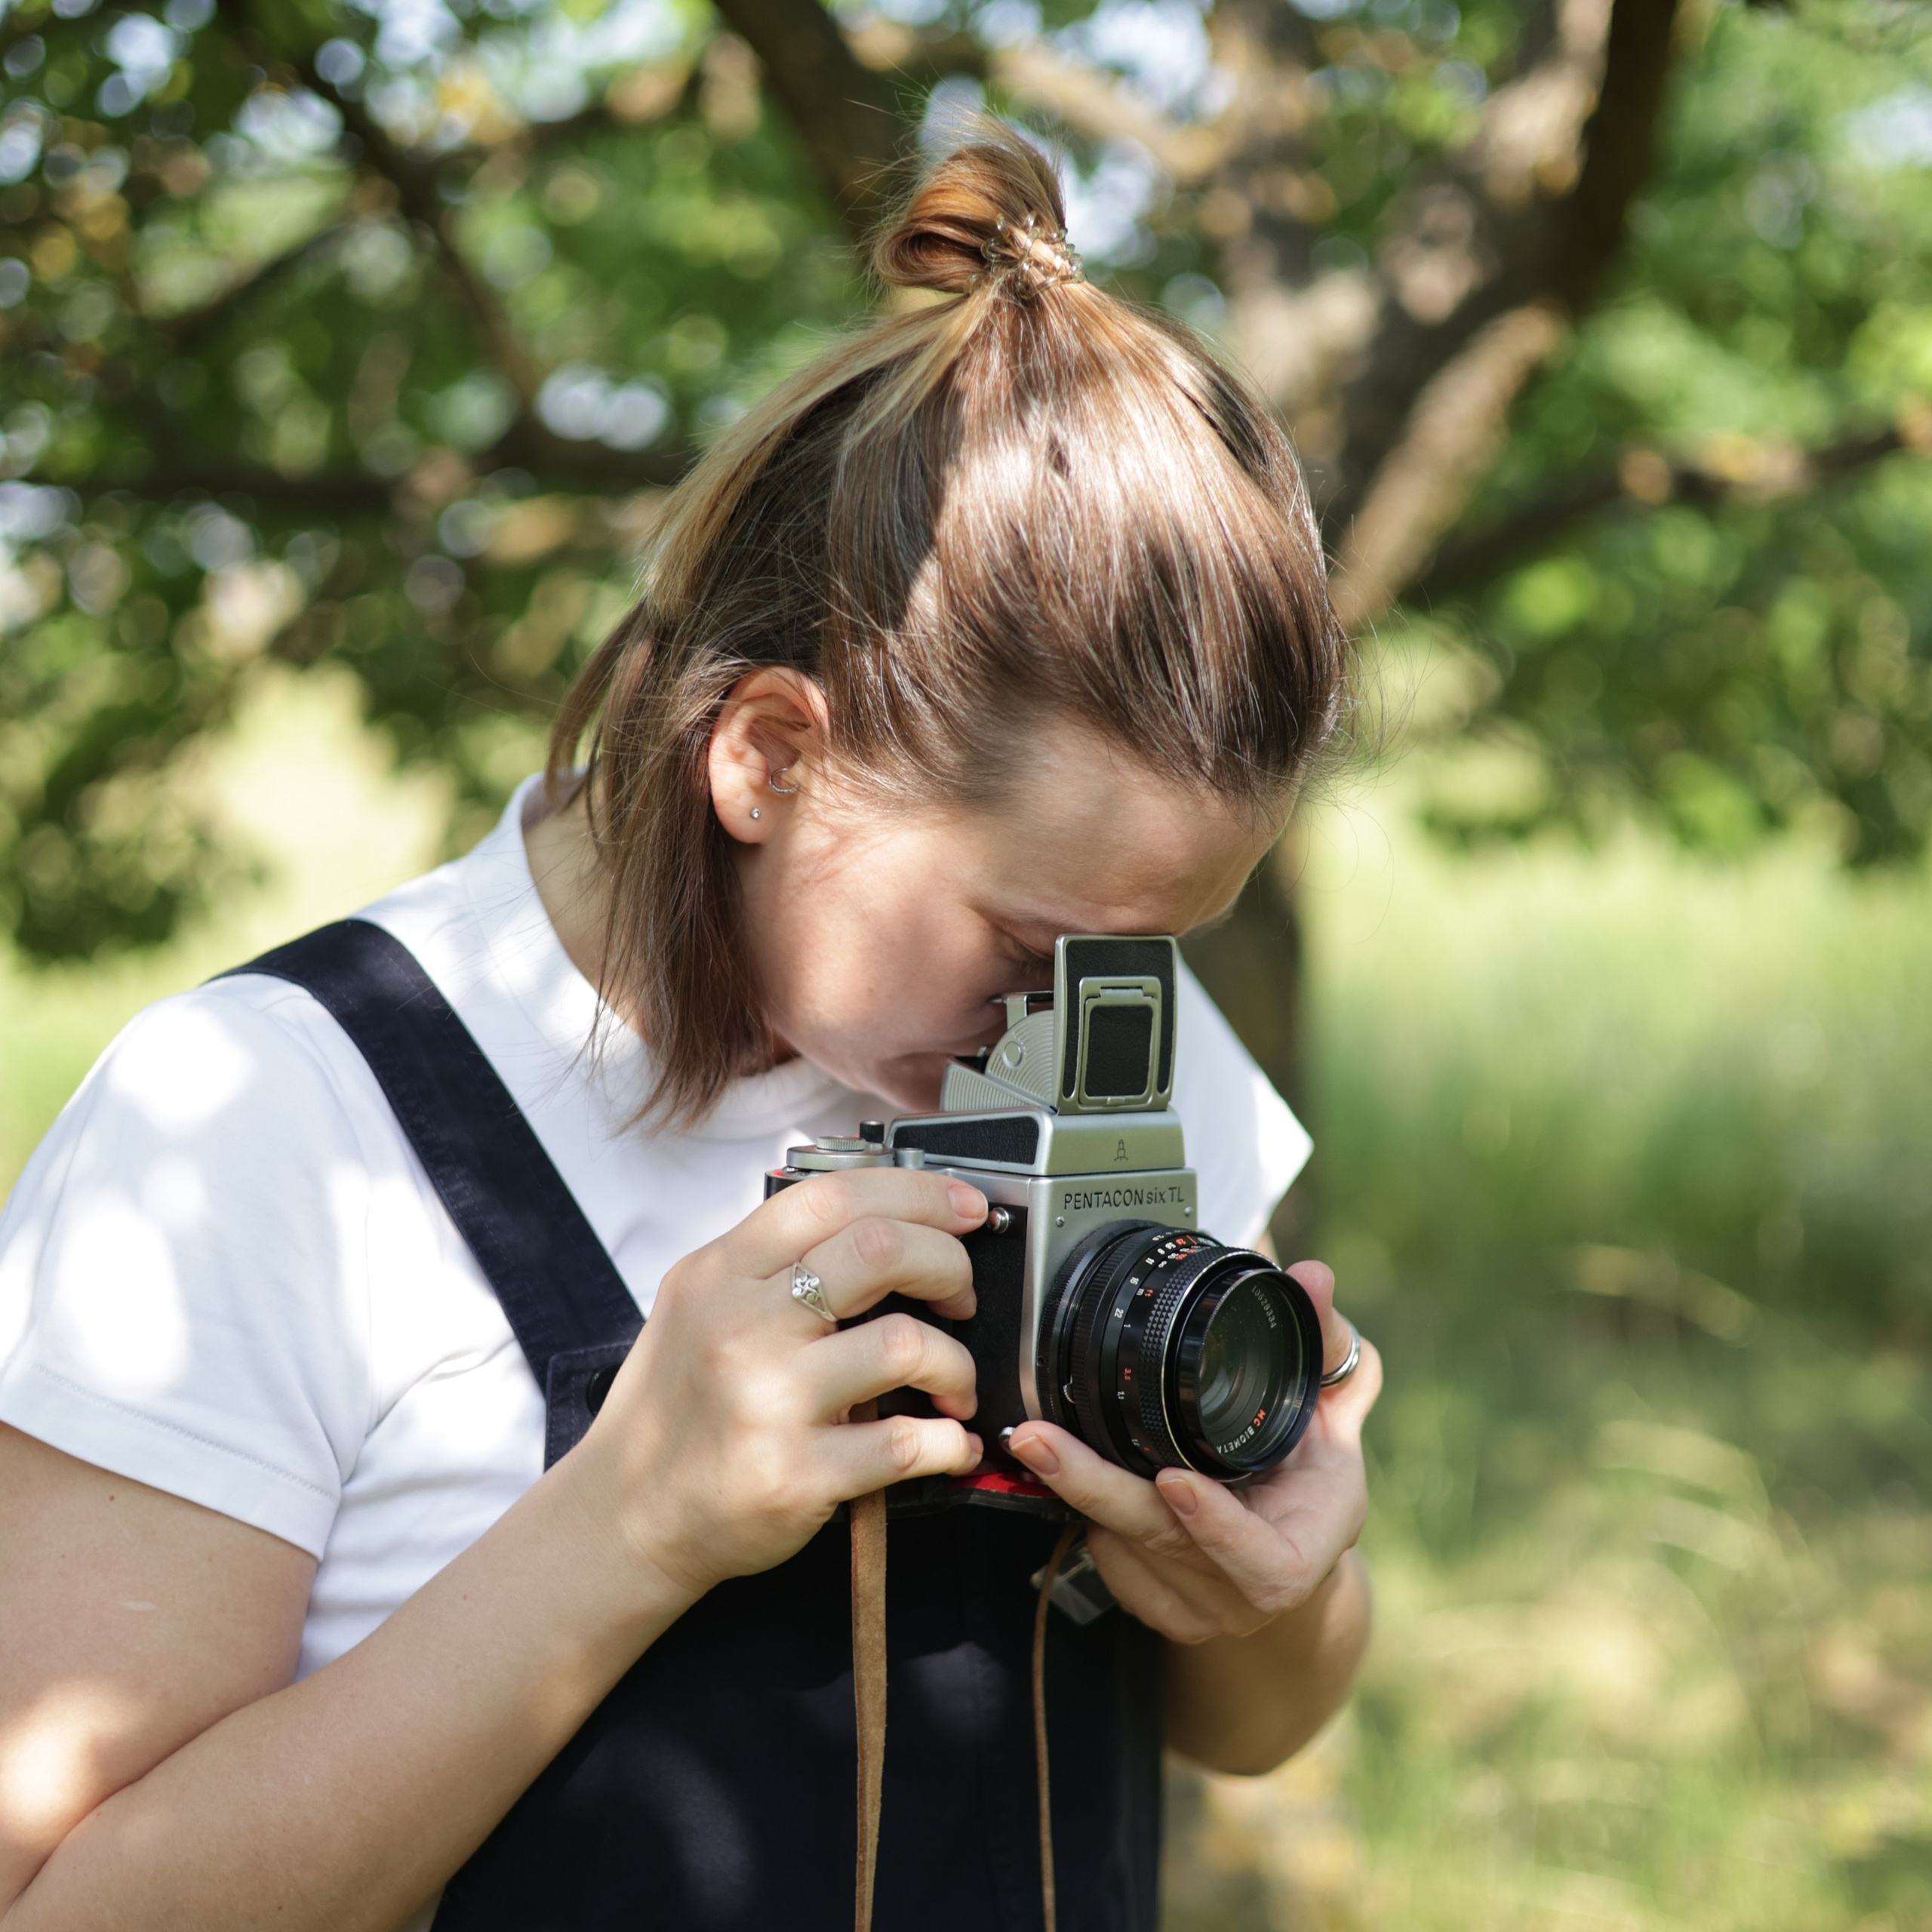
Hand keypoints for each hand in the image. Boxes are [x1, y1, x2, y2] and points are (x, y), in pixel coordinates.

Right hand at [568, 1168, 988, 1602]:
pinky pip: (907, 1443)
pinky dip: (949, 1441)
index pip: (832, 1197)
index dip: (917, 1192)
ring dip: (957, 1363)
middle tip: (962, 1294)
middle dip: (949, 1264)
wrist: (628, 1517)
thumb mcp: (698, 1304)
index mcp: (721, 1273)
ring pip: (906, 1344)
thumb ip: (771, 1260)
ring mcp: (767, 1401)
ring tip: (953, 1384)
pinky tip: (950, 1443)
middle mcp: (740, 1327)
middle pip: (879, 1251)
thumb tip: (882, 1219)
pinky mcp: (795, 1475)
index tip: (964, 1208)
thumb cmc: (676, 1407)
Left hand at [1006, 1261, 1380, 1642]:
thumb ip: (1325, 1342)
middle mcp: (1250, 1592)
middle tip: (1040, 1439)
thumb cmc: (1316, 1474)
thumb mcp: (1335, 1407)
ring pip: (1124, 1554)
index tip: (1175, 1481)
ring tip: (1040, 1442)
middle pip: (1164, 1545)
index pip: (1265, 1560)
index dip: (1220, 1527)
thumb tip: (1312, 1276)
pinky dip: (1088, 1521)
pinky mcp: (1160, 1613)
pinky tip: (1076, 1479)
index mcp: (1307, 1547)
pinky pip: (1108, 1567)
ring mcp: (1202, 1611)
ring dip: (1080, 1496)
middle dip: (1097, 1488)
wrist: (1295, 1552)